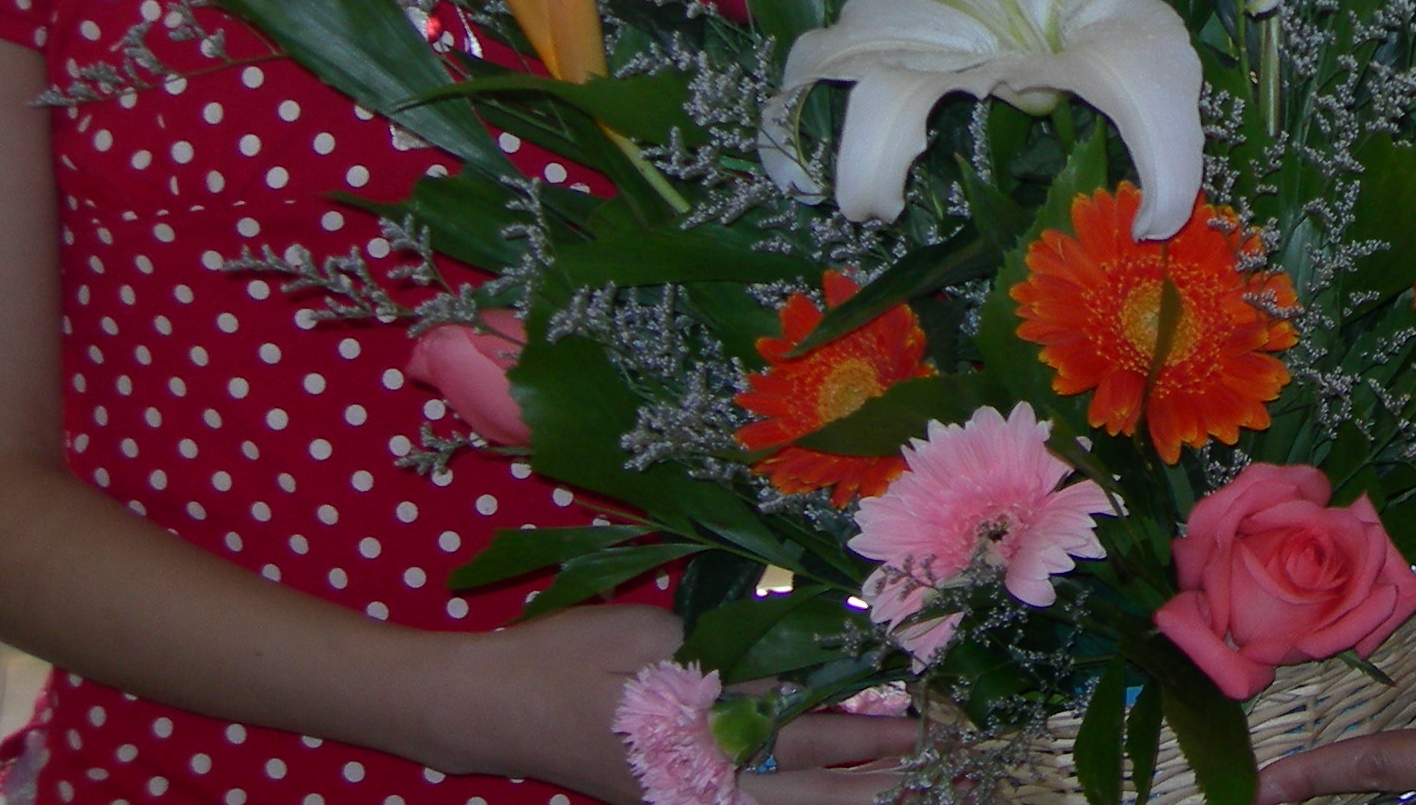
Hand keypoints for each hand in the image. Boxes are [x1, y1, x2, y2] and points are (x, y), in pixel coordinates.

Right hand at [430, 605, 921, 802]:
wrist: (490, 707)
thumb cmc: (564, 657)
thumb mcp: (647, 629)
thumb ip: (721, 642)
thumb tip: (791, 640)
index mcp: (695, 726)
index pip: (796, 728)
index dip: (857, 725)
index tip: (911, 716)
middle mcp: (695, 773)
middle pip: (797, 780)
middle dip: (865, 773)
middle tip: (925, 762)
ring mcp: (680, 794)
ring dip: (834, 796)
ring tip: (892, 789)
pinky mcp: (666, 798)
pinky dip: (788, 804)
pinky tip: (817, 798)